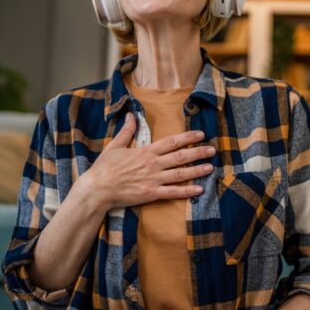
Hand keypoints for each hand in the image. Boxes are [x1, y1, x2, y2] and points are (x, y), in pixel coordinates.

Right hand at [82, 113, 215, 210]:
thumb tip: (130, 115)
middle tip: (212, 150)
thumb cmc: (104, 168)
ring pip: (180, 174)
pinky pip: (173, 192)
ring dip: (197, 170)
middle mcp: (153, 164)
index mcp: (145, 151)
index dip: (187, 137)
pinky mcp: (151, 194)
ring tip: (210, 168)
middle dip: (198, 152)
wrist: (97, 189)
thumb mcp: (115, 146)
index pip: (171, 142)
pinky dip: (187, 191)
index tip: (200, 134)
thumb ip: (126, 131)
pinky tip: (199, 189)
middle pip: (180, 157)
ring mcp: (153, 179)